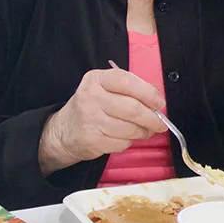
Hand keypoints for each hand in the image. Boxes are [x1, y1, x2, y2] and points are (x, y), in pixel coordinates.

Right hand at [38, 68, 166, 174]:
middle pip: (132, 108)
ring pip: (130, 128)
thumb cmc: (92, 107)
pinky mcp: (92, 140)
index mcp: (97, 79)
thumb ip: (132, 88)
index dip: (148, 93)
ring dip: (143, 132)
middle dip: (152, 118)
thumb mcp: (107, 89)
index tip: (160, 103)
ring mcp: (90, 119)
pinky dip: (129, 142)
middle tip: (160, 123)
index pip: (127, 81)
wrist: (63, 131)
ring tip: (145, 131)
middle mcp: (91, 97)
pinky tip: (125, 137)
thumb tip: (157, 95)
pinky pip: (122, 143)